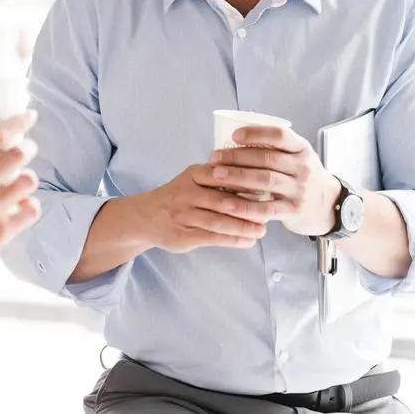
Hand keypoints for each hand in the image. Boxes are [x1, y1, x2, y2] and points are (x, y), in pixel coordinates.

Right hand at [0, 111, 41, 288]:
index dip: (18, 122)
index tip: (29, 117)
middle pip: (20, 154)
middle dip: (27, 149)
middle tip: (26, 150)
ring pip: (29, 181)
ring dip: (28, 179)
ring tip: (21, 183)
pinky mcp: (2, 233)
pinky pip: (32, 210)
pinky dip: (30, 207)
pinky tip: (22, 208)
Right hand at [141, 164, 276, 253]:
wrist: (146, 216)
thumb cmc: (179, 195)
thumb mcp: (194, 179)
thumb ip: (218, 178)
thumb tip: (257, 182)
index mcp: (194, 174)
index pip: (223, 175)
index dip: (246, 182)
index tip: (267, 188)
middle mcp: (187, 193)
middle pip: (223, 200)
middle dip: (249, 208)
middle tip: (269, 213)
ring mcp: (184, 215)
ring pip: (219, 221)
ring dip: (243, 227)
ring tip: (261, 230)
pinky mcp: (183, 235)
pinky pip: (213, 238)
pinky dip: (233, 240)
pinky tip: (248, 241)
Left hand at [203, 125, 340, 236]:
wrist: (330, 206)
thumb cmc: (304, 177)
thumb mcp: (299, 158)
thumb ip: (277, 149)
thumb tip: (236, 138)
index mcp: (302, 149)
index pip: (280, 135)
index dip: (256, 133)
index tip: (234, 135)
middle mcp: (303, 167)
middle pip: (267, 158)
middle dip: (237, 156)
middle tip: (215, 157)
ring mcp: (299, 190)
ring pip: (265, 180)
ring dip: (237, 177)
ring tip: (216, 174)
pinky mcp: (294, 211)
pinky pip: (266, 209)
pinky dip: (245, 206)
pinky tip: (228, 204)